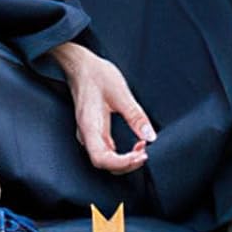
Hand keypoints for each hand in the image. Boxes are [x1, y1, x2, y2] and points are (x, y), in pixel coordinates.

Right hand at [50, 42, 155, 174]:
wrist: (81, 66)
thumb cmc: (98, 76)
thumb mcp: (120, 93)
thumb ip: (135, 116)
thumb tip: (150, 136)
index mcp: (90, 127)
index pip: (101, 159)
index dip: (122, 163)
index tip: (142, 156)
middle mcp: (87, 135)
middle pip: (103, 163)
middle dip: (126, 164)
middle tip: (146, 154)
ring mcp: (90, 134)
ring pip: (105, 159)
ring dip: (125, 160)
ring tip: (143, 149)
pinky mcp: (95, 131)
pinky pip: (107, 150)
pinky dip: (122, 153)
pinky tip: (136, 144)